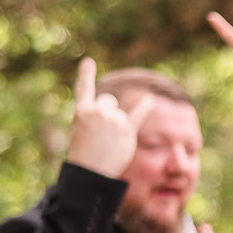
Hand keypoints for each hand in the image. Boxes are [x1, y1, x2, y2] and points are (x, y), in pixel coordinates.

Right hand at [65, 57, 152, 179]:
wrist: (91, 171)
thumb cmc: (85, 153)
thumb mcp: (82, 130)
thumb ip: (97, 117)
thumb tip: (118, 112)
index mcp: (81, 111)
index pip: (83, 89)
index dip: (86, 74)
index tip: (88, 61)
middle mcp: (98, 112)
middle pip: (108, 100)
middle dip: (108, 111)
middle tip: (103, 131)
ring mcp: (113, 120)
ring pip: (120, 113)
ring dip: (118, 124)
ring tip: (110, 141)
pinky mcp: (127, 129)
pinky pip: (138, 113)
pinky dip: (145, 106)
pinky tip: (150, 99)